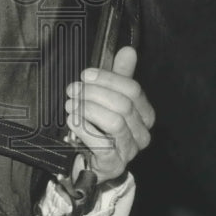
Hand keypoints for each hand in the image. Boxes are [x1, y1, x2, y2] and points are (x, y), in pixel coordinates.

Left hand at [64, 46, 154, 183]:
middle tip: (72, 89)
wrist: (87, 162)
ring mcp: (130, 151)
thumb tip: (128, 50)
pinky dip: (84, 129)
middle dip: (94, 93)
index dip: (108, 79)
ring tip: (70, 105)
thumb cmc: (99, 126)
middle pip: (123, 105)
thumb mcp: (109, 98)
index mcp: (145, 114)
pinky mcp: (114, 164)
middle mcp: (142, 133)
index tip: (85, 75)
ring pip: (114, 122)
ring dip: (88, 110)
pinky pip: (101, 143)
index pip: (133, 90)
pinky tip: (72, 121)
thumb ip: (120, 75)